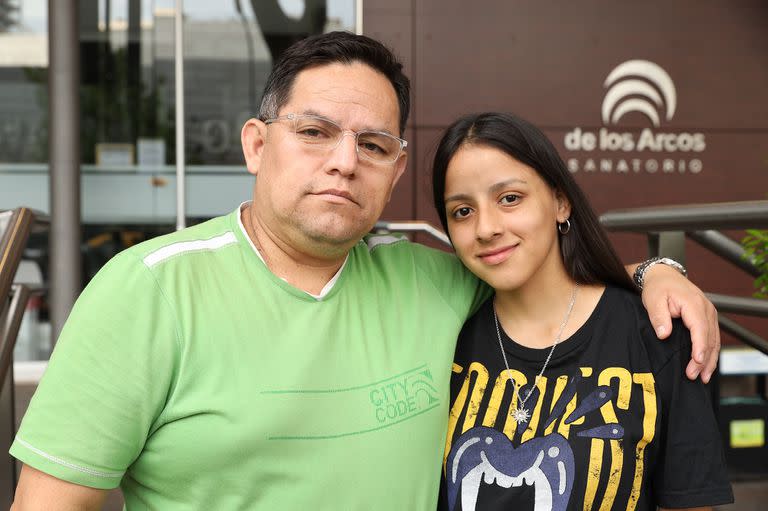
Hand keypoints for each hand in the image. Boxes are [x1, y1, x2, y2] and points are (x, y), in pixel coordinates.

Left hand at [640, 264, 719, 382]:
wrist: (664, 276)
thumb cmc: (658, 288)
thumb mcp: (653, 299)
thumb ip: (659, 317)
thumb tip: (664, 334)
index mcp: (694, 304)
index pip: (700, 329)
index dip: (699, 347)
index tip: (696, 363)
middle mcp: (706, 309)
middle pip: (710, 338)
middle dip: (704, 360)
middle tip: (694, 376)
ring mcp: (709, 314)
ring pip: (714, 341)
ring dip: (710, 360)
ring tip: (703, 378)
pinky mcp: (707, 318)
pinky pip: (713, 338)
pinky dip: (711, 353)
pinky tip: (706, 366)